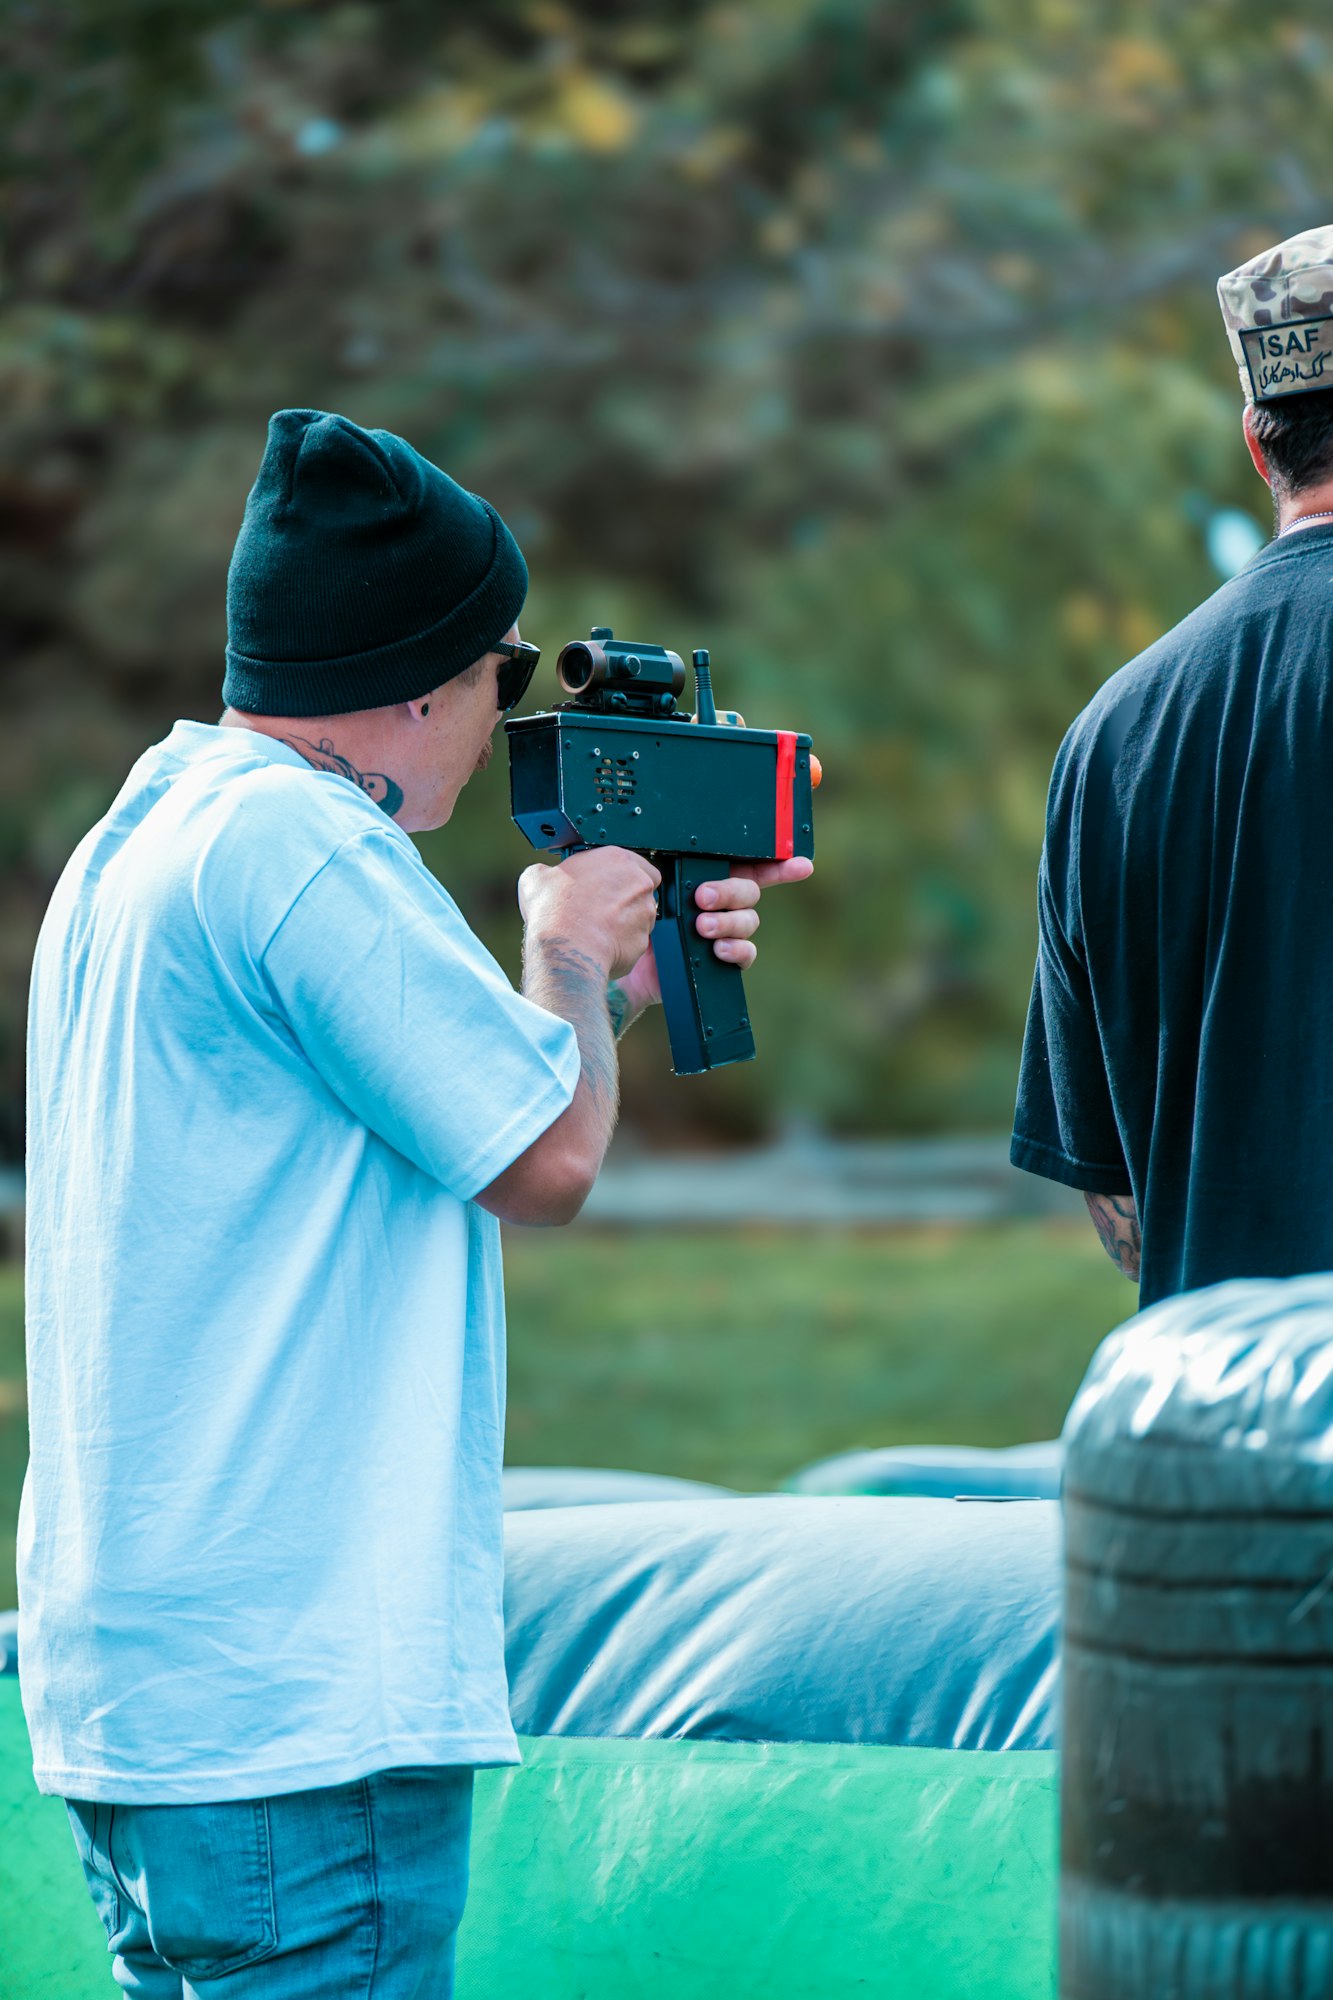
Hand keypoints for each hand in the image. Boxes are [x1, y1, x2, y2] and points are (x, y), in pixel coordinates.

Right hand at [519, 847, 661, 981]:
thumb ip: (549, 872)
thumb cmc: (555, 912)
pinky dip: (622, 944)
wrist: (566, 949)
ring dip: (625, 921)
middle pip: (641, 889)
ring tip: (597, 928)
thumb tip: (546, 878)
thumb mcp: (537, 878)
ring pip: (640, 916)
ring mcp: (644, 913)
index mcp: (617, 859)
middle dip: (627, 897)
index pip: (635, 862)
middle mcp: (638, 883)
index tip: (607, 883)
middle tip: (603, 906)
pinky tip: (601, 944)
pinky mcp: (643, 941)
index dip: (621, 875)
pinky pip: (634, 941)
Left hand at [616, 855, 813, 1016]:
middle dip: (729, 892)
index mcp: (709, 876)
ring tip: (701, 928)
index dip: (778, 865)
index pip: (749, 865)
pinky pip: (746, 953)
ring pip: (748, 921)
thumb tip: (670, 854)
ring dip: (727, 922)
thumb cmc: (632, 914)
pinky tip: (718, 950)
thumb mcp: (644, 880)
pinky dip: (736, 950)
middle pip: (749, 891)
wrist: (622, 960)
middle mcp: (723, 904)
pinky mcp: (723, 961)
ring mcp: (725, 933)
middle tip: (702, 899)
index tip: (801, 864)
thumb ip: (663, 862)